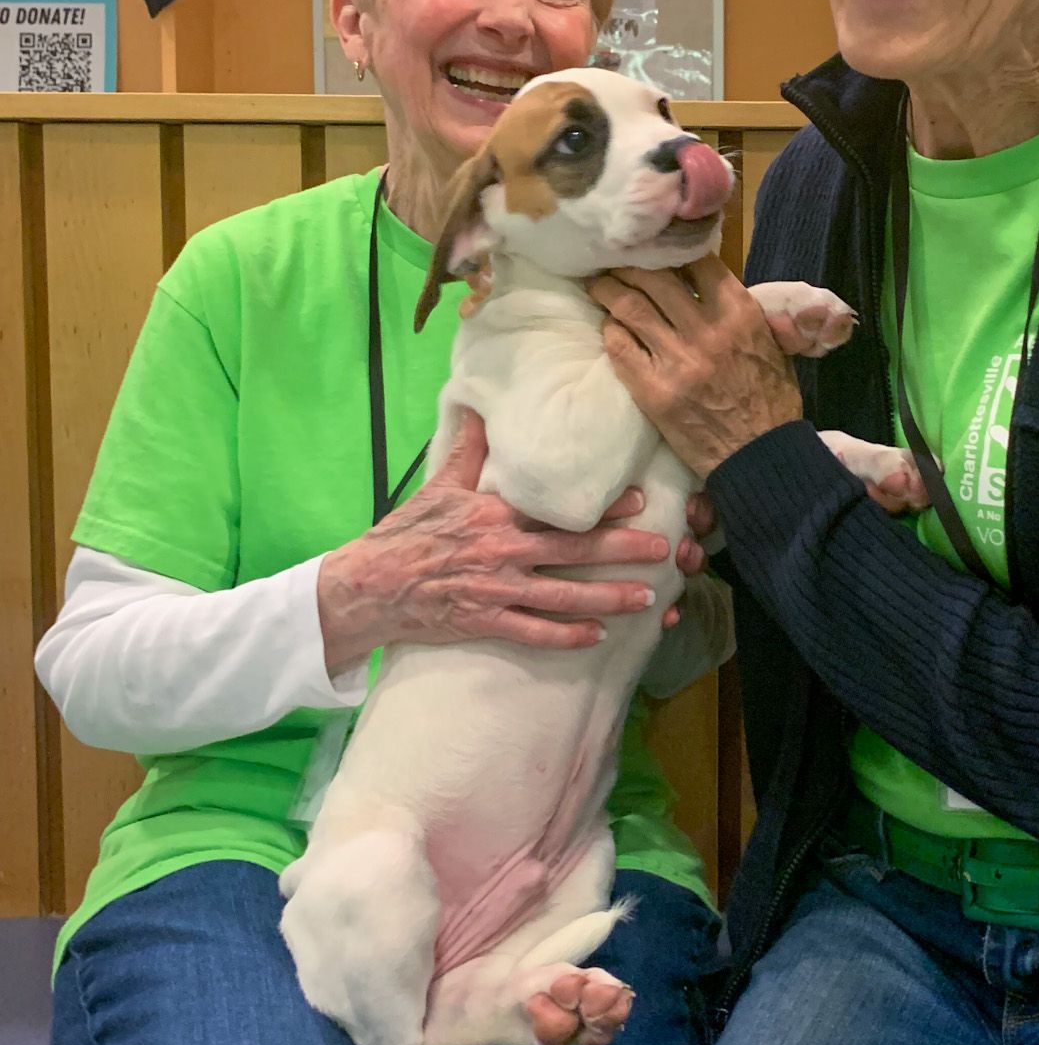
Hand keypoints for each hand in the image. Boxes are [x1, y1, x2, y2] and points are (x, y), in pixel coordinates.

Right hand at [317, 411, 673, 673]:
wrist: (370, 585)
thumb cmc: (406, 533)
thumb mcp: (438, 486)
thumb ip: (469, 451)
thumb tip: (481, 408)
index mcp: (494, 515)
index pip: (556, 507)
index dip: (601, 505)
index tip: (639, 500)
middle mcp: (502, 551)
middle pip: (572, 550)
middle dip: (621, 550)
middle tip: (663, 551)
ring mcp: (495, 590)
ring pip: (563, 595)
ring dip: (607, 597)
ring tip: (645, 598)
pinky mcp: (484, 622)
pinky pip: (533, 632)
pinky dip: (566, 636)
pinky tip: (597, 636)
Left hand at [588, 257, 802, 480]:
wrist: (760, 455)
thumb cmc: (771, 399)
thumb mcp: (772, 344)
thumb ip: (742, 312)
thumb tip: (710, 283)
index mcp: (740, 313)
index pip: (697, 260)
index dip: (671, 249)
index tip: (655, 248)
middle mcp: (707, 330)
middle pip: (654, 277)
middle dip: (628, 265)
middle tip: (614, 262)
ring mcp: (677, 360)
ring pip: (631, 307)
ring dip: (609, 290)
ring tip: (599, 285)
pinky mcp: (653, 390)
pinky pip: (620, 346)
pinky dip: (611, 330)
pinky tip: (609, 326)